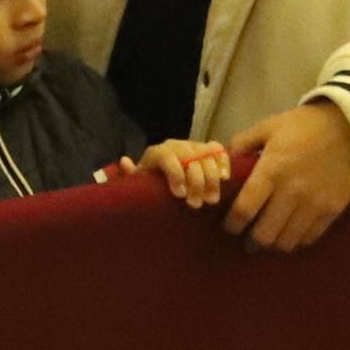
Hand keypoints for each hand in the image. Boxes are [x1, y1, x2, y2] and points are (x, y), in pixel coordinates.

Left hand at [104, 138, 236, 208]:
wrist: (163, 177)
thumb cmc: (149, 185)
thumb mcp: (137, 183)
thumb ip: (130, 175)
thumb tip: (125, 161)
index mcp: (157, 153)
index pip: (167, 156)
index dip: (175, 174)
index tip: (180, 195)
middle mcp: (176, 145)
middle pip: (190, 157)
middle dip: (196, 181)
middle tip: (197, 204)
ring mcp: (193, 146)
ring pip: (206, 155)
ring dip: (211, 178)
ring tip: (211, 200)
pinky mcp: (207, 149)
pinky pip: (217, 149)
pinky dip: (223, 162)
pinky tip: (224, 178)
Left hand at [219, 100, 349, 252]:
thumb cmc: (305, 126)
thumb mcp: (269, 126)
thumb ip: (242, 143)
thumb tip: (225, 162)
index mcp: (271, 171)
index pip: (244, 210)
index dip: (232, 225)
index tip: (229, 227)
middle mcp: (291, 193)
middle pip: (264, 235)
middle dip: (251, 241)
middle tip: (247, 238)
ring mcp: (313, 205)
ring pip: (286, 242)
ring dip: (274, 244)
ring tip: (270, 238)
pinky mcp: (332, 211)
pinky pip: (309, 238)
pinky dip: (297, 240)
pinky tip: (291, 232)